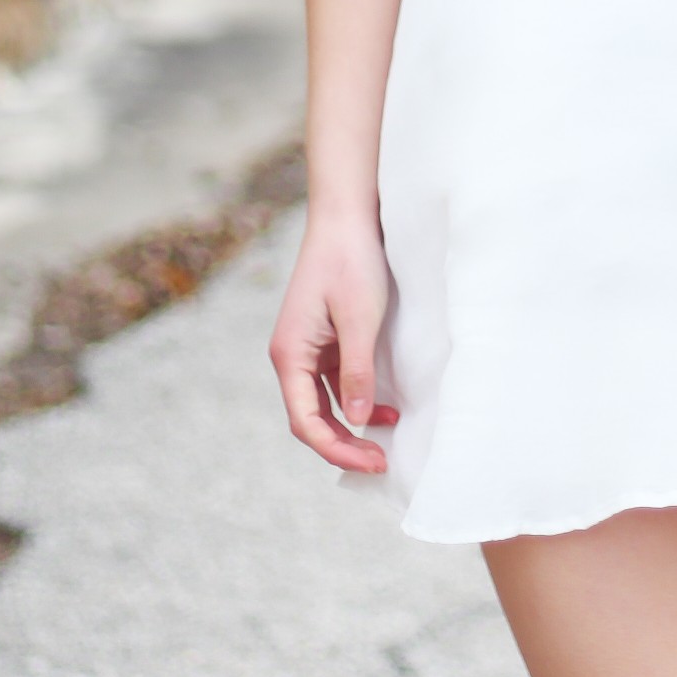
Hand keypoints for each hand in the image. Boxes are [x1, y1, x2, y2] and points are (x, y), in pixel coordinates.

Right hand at [269, 213, 398, 473]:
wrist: (347, 214)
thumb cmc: (351, 260)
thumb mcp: (359, 318)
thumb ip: (357, 369)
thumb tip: (356, 418)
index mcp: (290, 355)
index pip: (306, 421)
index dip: (337, 449)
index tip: (372, 462)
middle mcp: (293, 356)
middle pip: (312, 417)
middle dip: (344, 444)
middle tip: (382, 462)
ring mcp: (308, 347)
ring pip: (325, 402)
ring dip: (352, 424)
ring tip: (386, 441)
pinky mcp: (325, 337)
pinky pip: (336, 381)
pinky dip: (357, 398)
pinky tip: (385, 407)